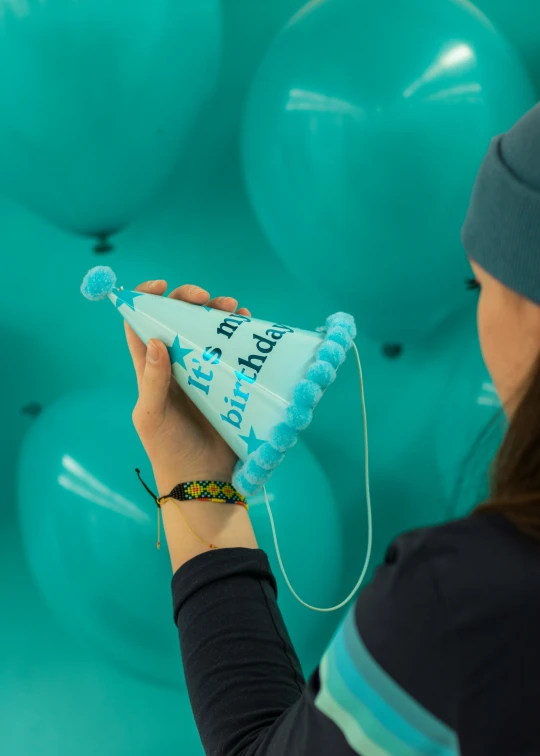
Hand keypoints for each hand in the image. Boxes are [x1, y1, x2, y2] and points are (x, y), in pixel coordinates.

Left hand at [126, 280, 251, 496]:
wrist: (203, 479)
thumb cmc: (168, 449)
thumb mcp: (151, 415)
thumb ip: (152, 380)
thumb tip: (155, 340)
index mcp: (151, 370)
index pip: (140, 325)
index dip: (146, 300)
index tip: (161, 286)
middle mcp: (177, 365)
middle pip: (179, 320)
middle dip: (190, 301)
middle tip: (207, 298)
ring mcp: (203, 372)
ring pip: (207, 331)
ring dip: (218, 313)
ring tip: (234, 307)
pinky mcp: (227, 381)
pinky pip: (233, 350)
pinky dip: (240, 333)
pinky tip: (248, 324)